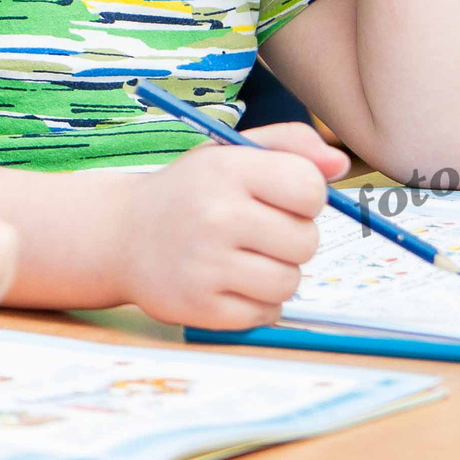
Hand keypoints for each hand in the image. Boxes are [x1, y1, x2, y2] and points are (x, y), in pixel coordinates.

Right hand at [115, 123, 347, 328]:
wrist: (119, 234)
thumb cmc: (189, 192)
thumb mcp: (228, 153)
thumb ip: (290, 146)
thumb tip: (340, 164)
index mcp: (226, 170)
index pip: (309, 188)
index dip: (305, 197)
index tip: (279, 199)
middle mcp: (215, 216)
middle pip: (307, 241)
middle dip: (291, 239)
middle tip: (256, 231)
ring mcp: (206, 266)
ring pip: (290, 282)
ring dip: (277, 273)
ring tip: (243, 258)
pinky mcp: (201, 307)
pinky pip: (267, 313)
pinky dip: (257, 303)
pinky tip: (229, 283)